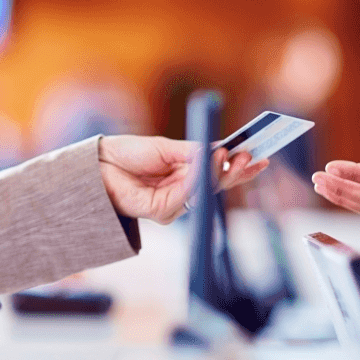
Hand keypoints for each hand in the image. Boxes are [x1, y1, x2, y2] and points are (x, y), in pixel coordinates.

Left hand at [98, 136, 267, 223]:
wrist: (98, 163)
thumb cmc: (128, 154)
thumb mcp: (165, 148)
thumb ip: (193, 152)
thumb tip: (222, 148)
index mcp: (185, 175)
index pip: (218, 174)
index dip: (239, 167)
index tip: (261, 156)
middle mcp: (182, 192)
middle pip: (217, 185)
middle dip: (236, 171)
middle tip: (253, 156)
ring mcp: (173, 204)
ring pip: (205, 191)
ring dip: (219, 172)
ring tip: (232, 154)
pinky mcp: (161, 211)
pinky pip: (186, 196)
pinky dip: (198, 179)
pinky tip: (208, 164)